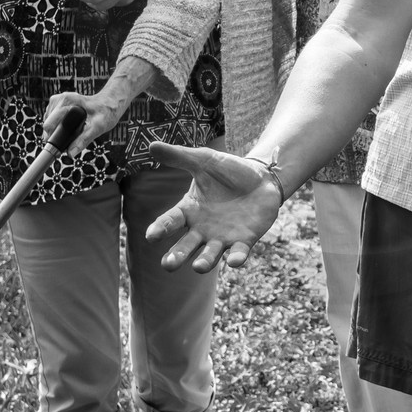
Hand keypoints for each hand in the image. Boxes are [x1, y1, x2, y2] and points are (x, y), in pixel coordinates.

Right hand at [43, 88, 122, 152]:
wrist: (109, 103)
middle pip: (48, 125)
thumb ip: (83, 140)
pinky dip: (58, 127)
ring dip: (57, 132)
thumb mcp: (98, 127)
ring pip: (48, 124)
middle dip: (56, 136)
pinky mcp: (56, 105)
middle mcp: (59, 99)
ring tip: (73, 133)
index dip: (53, 138)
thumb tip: (70, 153)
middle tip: (71, 140)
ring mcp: (56, 101)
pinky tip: (69, 129)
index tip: (60, 148)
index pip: (49, 124)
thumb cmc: (106, 112)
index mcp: (67, 101)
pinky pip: (51, 121)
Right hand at [144, 143, 283, 271]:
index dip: (161, 228)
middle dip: (177, 255)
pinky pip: (238, 252)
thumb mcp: (204, 160)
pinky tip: (233, 261)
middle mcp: (202, 229)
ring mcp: (222, 237)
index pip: (170, 221)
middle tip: (168, 264)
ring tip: (198, 266)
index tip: (151, 236)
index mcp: (189, 210)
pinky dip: (236, 258)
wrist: (261, 177)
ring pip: (210, 255)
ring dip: (204, 262)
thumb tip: (150, 145)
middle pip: (186, 246)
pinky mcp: (244, 241)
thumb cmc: (229, 170)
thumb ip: (179, 156)